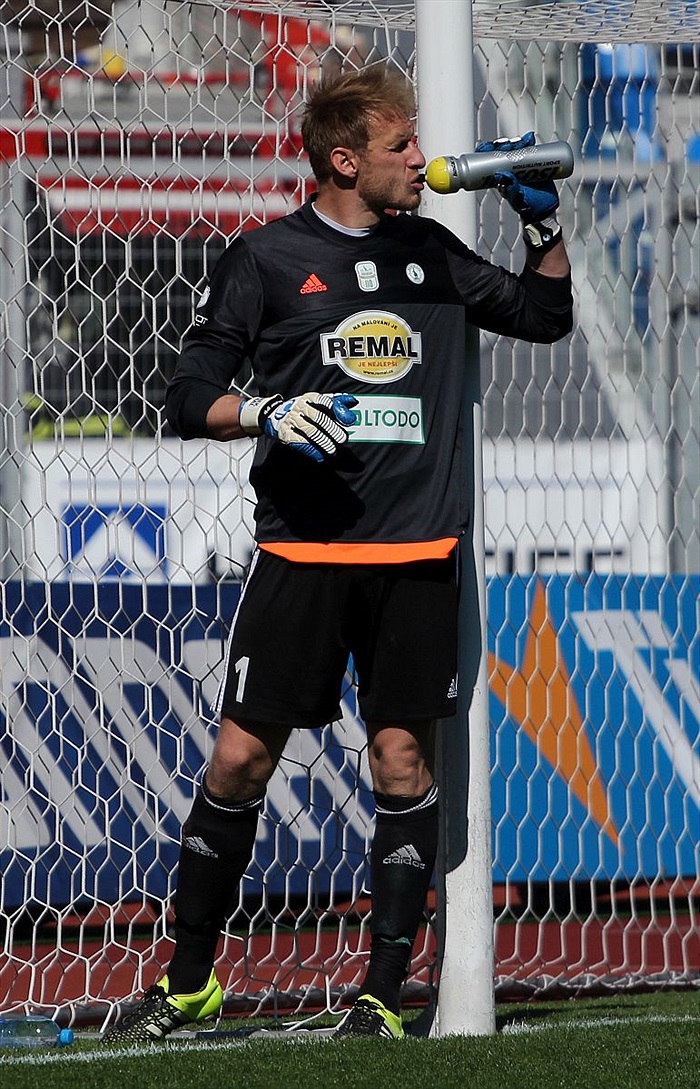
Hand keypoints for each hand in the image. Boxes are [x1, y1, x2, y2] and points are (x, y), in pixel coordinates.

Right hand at [239, 392, 357, 461]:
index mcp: (309, 397)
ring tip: (333, 450)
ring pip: (311, 432)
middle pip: (320, 418)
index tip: (350, 421)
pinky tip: (320, 456)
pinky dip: (311, 450)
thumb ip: (335, 402)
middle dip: (333, 429)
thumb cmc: (302, 409)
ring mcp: (292, 420)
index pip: (326, 402)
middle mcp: (300, 407)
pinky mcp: (285, 433)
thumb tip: (353, 401)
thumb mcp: (316, 402)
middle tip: (343, 439)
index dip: (339, 411)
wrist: (273, 415)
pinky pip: (299, 442)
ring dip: (324, 442)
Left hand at [475, 131, 558, 222]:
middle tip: (511, 145)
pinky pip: (530, 148)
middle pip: (502, 150)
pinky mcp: (534, 160)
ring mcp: (521, 163)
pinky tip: (530, 138)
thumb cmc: (527, 207)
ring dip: (517, 141)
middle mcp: (508, 168)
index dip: (487, 150)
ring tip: (523, 142)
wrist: (545, 208)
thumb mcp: (516, 199)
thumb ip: (510, 189)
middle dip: (505, 144)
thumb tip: (500, 174)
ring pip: (515, 147)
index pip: (488, 160)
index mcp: (499, 177)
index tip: (490, 147)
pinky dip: (529, 141)